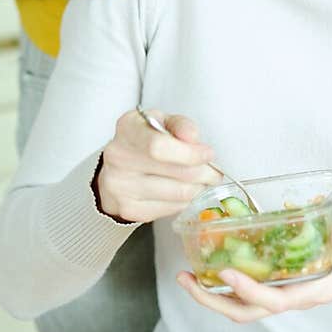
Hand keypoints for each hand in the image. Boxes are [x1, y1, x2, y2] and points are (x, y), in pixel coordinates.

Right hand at [97, 109, 218, 223]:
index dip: (190, 153)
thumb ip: (180, 125)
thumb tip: (193, 137)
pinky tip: (182, 191)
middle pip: (175, 173)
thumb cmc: (146, 139)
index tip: (208, 154)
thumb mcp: (163, 122)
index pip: (160, 147)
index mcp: (127, 129)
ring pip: (178, 194)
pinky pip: (171, 209)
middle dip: (203, 173)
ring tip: (201, 181)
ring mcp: (121, 187)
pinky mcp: (129, 209)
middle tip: (214, 172)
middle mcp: (118, 158)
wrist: (118, 167)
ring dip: (198, 188)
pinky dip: (184, 201)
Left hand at [177, 217, 331, 321]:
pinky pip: (253, 289)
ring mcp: (292, 290)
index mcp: (319, 289)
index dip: (251, 292)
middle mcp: (300, 295)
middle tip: (185, 278)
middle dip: (216, 299)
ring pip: (247, 306)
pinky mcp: (288, 280)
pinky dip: (229, 282)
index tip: (228, 274)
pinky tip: (212, 263)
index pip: (278, 300)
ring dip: (215, 294)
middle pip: (251, 311)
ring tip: (186, 274)